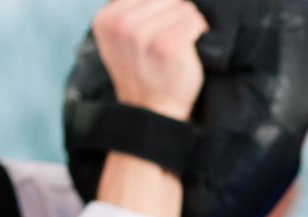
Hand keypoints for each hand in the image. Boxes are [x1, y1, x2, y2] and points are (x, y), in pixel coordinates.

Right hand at [94, 0, 210, 120]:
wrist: (152, 113)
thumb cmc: (143, 75)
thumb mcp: (121, 41)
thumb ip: (130, 13)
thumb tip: (159, 0)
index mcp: (108, 20)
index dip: (159, 10)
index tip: (159, 31)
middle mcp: (123, 25)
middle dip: (174, 16)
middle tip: (170, 42)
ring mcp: (145, 35)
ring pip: (183, 7)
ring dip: (187, 26)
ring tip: (178, 49)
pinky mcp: (169, 45)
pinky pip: (194, 21)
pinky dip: (200, 33)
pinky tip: (190, 51)